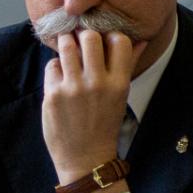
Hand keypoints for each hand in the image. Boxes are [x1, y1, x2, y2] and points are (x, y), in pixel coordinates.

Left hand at [41, 30, 139, 184]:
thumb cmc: (105, 124)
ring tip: (67, 50)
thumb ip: (129, 65)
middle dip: (84, 35)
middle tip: (81, 41)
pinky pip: (51, 65)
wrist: (85, 158)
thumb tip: (141, 40)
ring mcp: (73, 88)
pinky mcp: (53, 94)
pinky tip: (60, 77)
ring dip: (66, 44)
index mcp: (119, 83)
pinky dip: (55, 68)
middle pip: (90, 37)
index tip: (103, 41)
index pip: (119, 40)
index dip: (110, 35)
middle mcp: (97, 83)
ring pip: (66, 46)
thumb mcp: (121, 96)